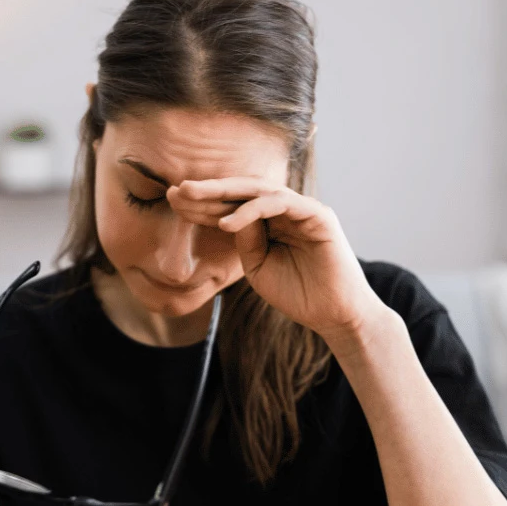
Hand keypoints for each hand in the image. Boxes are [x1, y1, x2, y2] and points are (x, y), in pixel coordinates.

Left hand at [166, 177, 382, 338]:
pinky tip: (226, 222)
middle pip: (240, 192)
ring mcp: (302, 209)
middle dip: (206, 190)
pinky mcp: (317, 215)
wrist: (334, 315)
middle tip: (175, 190)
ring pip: (257, 190)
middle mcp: (285, 209)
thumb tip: (227, 216)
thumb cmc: (298, 294)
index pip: (232, 206)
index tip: (172, 202)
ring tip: (191, 197)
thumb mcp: (258, 267)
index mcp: (270, 221)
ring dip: (222, 192)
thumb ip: (244, 241)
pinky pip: (279, 204)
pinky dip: (251, 211)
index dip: (202, 204)